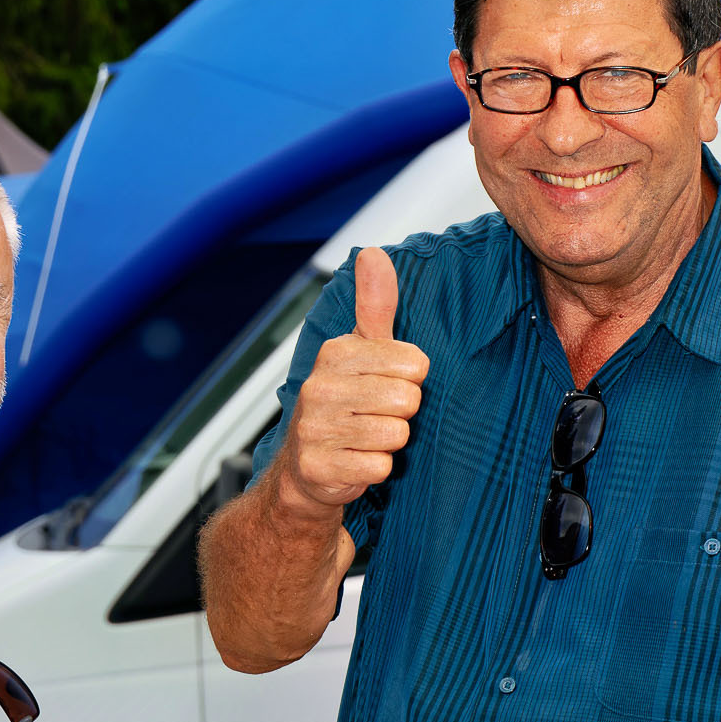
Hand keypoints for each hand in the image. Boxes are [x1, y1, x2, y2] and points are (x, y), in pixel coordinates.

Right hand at [273, 247, 429, 518]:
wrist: (305, 467)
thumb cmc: (343, 403)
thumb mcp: (361, 349)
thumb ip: (374, 304)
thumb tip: (374, 252)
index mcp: (335, 353)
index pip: (414, 364)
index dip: (410, 379)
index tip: (386, 384)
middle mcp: (319, 388)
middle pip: (407, 399)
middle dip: (401, 412)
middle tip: (377, 414)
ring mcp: (315, 429)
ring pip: (396, 434)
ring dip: (389, 441)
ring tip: (366, 437)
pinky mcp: (319, 468)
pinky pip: (380, 467)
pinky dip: (376, 468)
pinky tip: (356, 461)